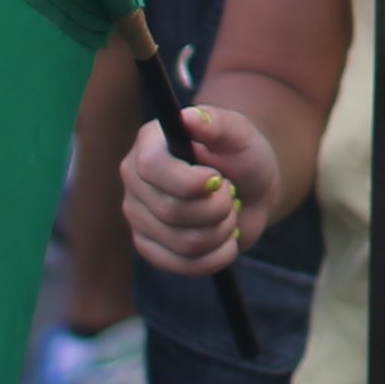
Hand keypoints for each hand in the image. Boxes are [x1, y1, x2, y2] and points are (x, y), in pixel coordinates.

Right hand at [118, 102, 280, 273]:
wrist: (249, 188)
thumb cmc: (242, 154)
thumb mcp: (239, 133)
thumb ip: (217, 123)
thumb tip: (188, 117)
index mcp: (148, 144)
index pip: (152, 168)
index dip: (190, 181)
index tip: (217, 178)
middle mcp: (135, 181)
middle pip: (171, 211)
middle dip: (217, 207)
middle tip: (229, 193)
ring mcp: (139, 218)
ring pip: (183, 243)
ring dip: (221, 230)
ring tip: (228, 212)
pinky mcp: (151, 249)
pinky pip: (185, 266)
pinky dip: (218, 255)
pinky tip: (225, 238)